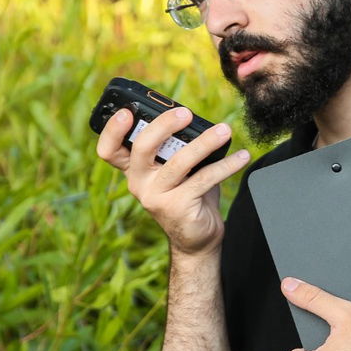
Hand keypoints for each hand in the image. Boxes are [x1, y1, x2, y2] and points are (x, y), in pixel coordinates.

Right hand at [95, 106, 250, 254]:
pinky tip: (241, 157)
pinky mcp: (177, 207)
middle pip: (142, 148)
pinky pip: (204, 179)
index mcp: (133, 170)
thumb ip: (177, 145)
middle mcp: (138, 183)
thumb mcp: (177, 168)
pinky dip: (226, 166)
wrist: (197, 238)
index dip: (112, 130)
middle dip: (163, 125)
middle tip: (186, 113)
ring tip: (224, 131)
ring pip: (179, 162)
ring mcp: (155, 197)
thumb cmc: (188, 194)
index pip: (109, 150)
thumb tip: (194, 117)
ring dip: (205, 143)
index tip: (126, 112)